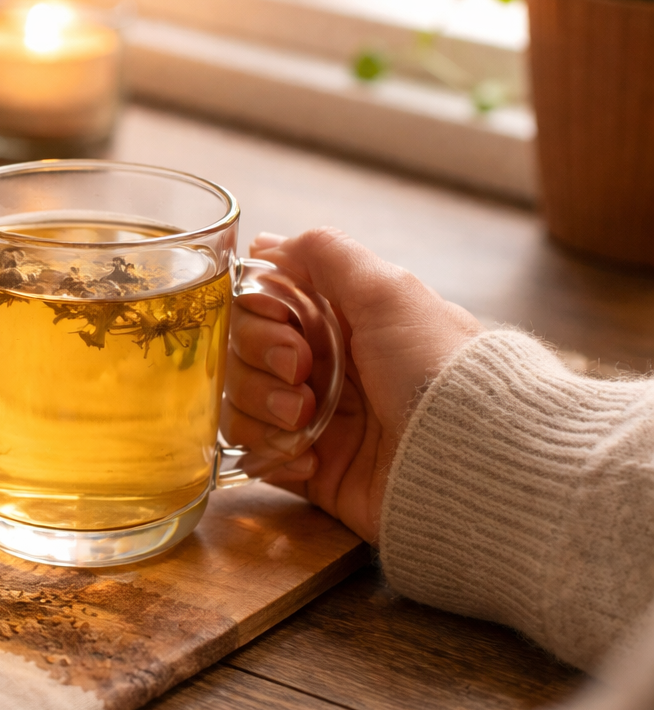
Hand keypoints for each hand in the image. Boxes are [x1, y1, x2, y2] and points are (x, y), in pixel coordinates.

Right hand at [222, 229, 482, 542]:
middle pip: (243, 351)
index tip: (285, 322)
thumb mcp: (387, 291)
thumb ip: (326, 254)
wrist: (469, 458)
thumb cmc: (435, 367)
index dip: (258, 312)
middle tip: (303, 374)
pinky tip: (308, 459)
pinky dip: (273, 454)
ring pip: (241, 402)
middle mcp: (324, 364)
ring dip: (263, 408)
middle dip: (261, 360)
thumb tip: (267, 241)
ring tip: (306, 422)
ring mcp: (313, 418)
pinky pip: (257, 455)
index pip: (261, 305)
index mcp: (342, 319)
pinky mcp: (309, 467)